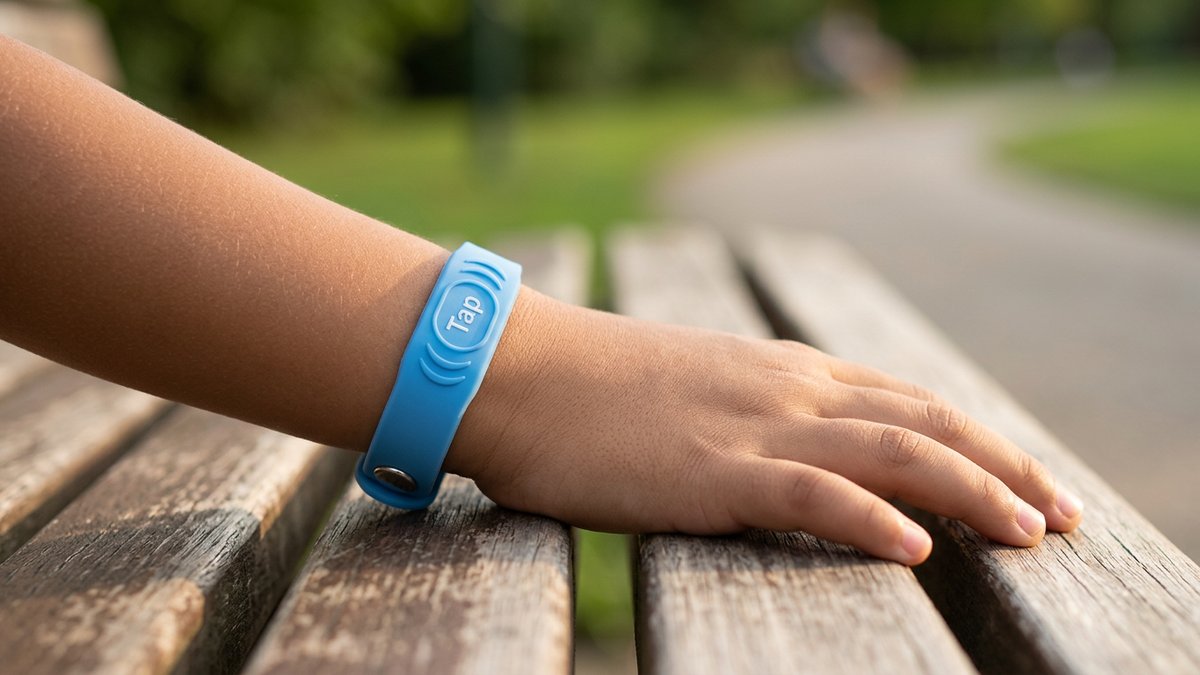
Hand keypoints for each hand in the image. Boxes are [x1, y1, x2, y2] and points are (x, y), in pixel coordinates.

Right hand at [448, 290, 1082, 564]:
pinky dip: (870, 518)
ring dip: (973, 491)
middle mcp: (791, 389)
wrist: (517, 369)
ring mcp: (756, 426)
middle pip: (927, 422)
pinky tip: (916, 549)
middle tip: (1064, 514)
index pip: (910, 400)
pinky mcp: (715, 469)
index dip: (980, 439)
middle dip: (1006, 466)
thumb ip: (754, 409)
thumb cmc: (593, 390)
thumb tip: (794, 450)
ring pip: (894, 452)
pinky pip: (812, 492)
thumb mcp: (696, 389)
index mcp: (787, 371)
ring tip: (1031, 533)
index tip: (1028, 477)